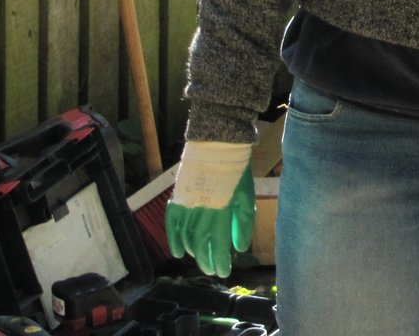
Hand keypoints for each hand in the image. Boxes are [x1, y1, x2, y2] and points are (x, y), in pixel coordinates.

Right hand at [165, 140, 255, 276]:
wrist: (218, 147)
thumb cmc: (237, 172)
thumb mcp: (246, 197)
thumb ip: (243, 223)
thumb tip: (239, 248)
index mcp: (222, 212)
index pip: (218, 245)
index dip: (220, 262)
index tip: (223, 273)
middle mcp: (202, 212)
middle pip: (201, 245)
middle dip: (207, 260)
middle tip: (212, 270)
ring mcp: (188, 206)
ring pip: (187, 237)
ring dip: (193, 252)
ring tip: (201, 259)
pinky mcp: (178, 199)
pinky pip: (172, 225)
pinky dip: (174, 239)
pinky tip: (178, 252)